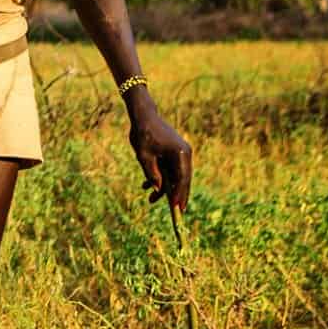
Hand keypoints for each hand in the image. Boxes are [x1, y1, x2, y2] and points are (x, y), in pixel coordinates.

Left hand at [127, 97, 191, 211]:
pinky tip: (147, 186)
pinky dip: (162, 177)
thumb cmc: (143, 134)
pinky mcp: (175, 152)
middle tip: (175, 212)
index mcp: (180, 154)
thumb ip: (152, 174)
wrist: (143, 116)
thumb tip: (159, 189)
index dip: (179, 195)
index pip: (182, 179)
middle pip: (183, 179)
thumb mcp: (144, 156)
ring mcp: (181, 152)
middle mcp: (185, 154)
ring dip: (165, 187)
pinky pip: (171, 169)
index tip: (177, 208)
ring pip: (176, 175)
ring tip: (151, 199)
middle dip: (177, 195)